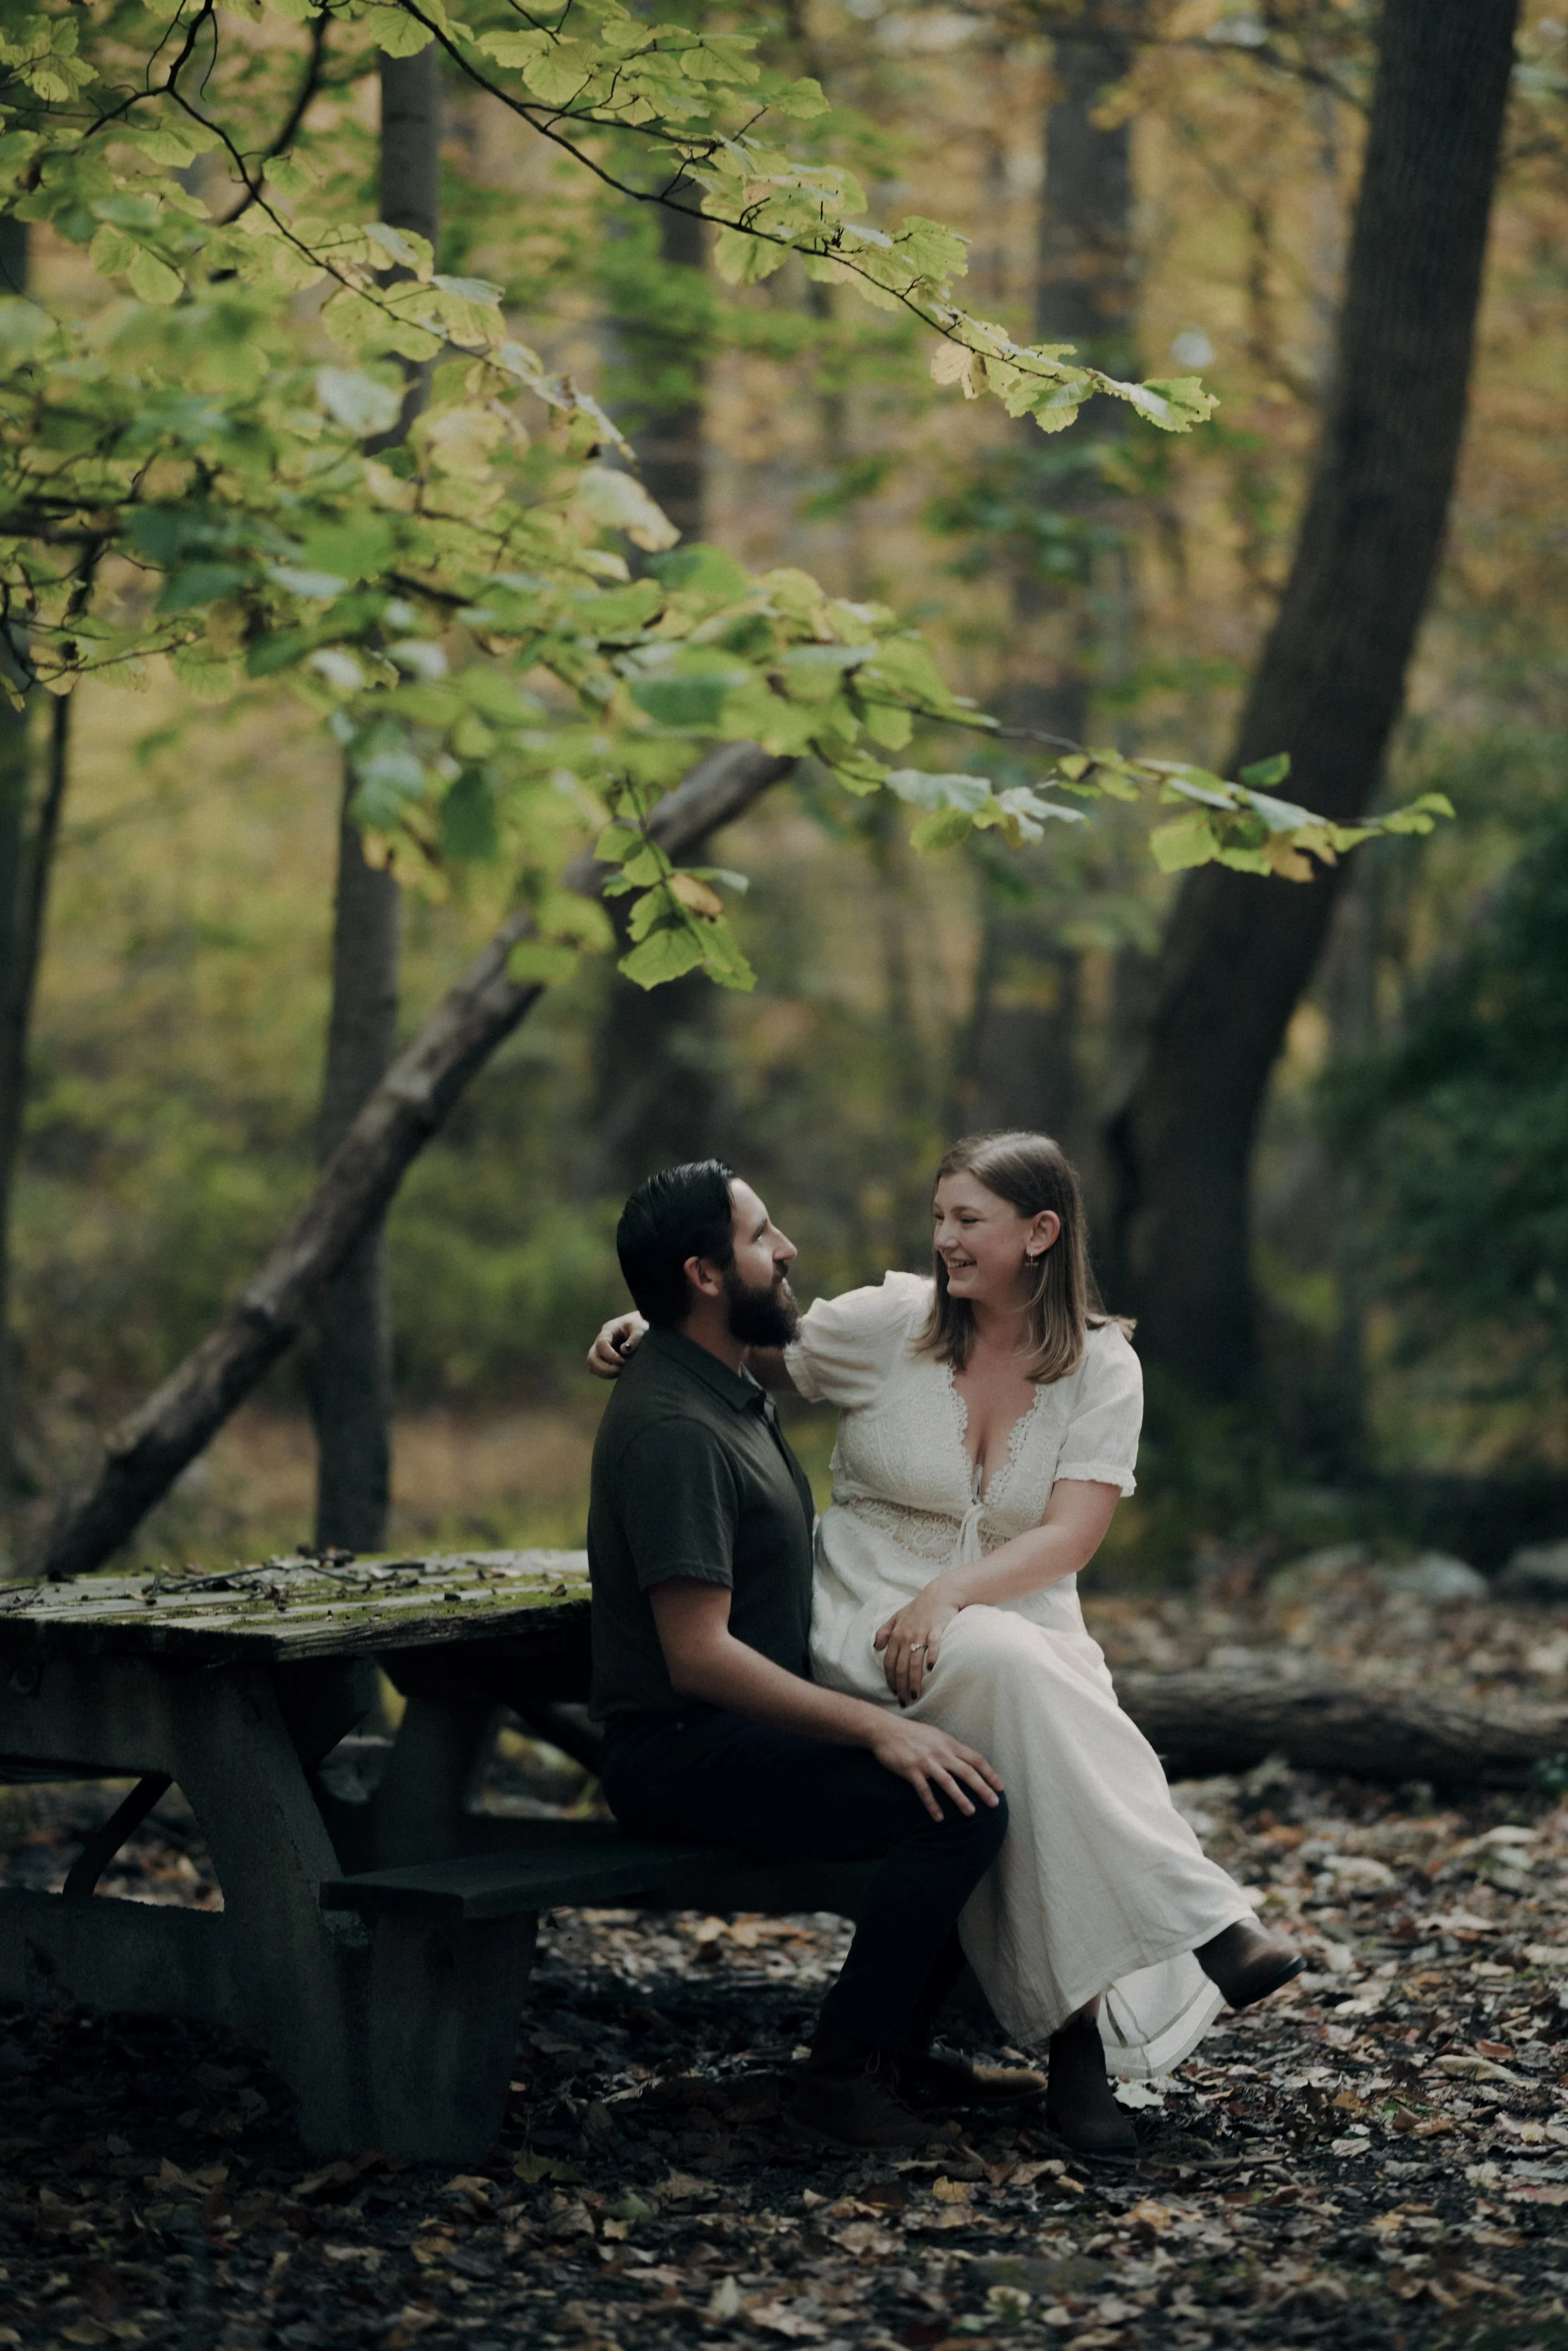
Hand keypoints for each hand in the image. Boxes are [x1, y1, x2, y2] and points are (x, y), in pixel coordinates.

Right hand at [587, 1311, 647, 1377]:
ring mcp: (600, 1351)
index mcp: (608, 1330)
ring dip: (606, 1373)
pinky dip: (608, 1375)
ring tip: (622, 1372)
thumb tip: (624, 1351)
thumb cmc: (638, 1325)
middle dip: (604, 1368)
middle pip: (592, 1357)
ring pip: (593, 1366)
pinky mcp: (604, 1360)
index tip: (623, 1361)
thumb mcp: (640, 1328)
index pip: (601, 1343)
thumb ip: (635, 1338)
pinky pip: (599, 1371)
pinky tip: (621, 1373)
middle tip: (620, 1370)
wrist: (638, 1328)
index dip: (610, 1355)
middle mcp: (600, 1341)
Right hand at [866, 1715, 1003, 1823]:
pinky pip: (924, 1791)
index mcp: (949, 1744)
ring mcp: (926, 1761)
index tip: (1000, 1787)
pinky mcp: (911, 1770)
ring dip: (960, 1798)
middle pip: (967, 1771)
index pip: (975, 1759)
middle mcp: (941, 1752)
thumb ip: (950, 1748)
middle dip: (982, 1788)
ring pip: (948, 1782)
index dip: (989, 1773)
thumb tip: (966, 1761)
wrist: (885, 1730)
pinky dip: (932, 1805)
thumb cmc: (912, 1733)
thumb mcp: (936, 1736)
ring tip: (970, 1812)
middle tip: (994, 1803)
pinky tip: (938, 1818)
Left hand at [874, 1585, 958, 1705]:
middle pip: (901, 1667)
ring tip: (915, 1696)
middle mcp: (906, 1636)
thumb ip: (885, 1631)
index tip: (892, 1692)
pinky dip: (931, 1657)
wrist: (940, 1594)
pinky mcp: (936, 1630)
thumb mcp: (897, 1616)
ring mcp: (921, 1634)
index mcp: (896, 1635)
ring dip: (914, 1681)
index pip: (889, 1662)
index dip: (890, 1678)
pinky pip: (932, 1646)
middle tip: (903, 1702)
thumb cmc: (919, 1607)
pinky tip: (930, 1669)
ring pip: (914, 1662)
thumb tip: (875, 1646)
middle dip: (901, 1687)